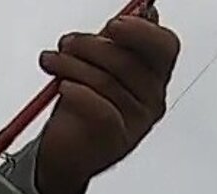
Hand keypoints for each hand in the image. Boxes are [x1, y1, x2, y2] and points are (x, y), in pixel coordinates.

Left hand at [34, 11, 180, 193]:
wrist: (65, 156)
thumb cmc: (81, 108)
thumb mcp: (98, 67)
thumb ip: (118, 42)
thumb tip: (144, 11)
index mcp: (154, 76)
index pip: (165, 47)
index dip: (141, 32)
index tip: (113, 25)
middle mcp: (152, 99)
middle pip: (129, 61)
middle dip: (91, 45)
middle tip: (67, 43)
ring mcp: (138, 122)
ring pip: (106, 81)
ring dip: (71, 65)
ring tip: (51, 62)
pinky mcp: (118, 139)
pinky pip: (100, 108)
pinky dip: (77, 93)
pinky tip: (63, 88)